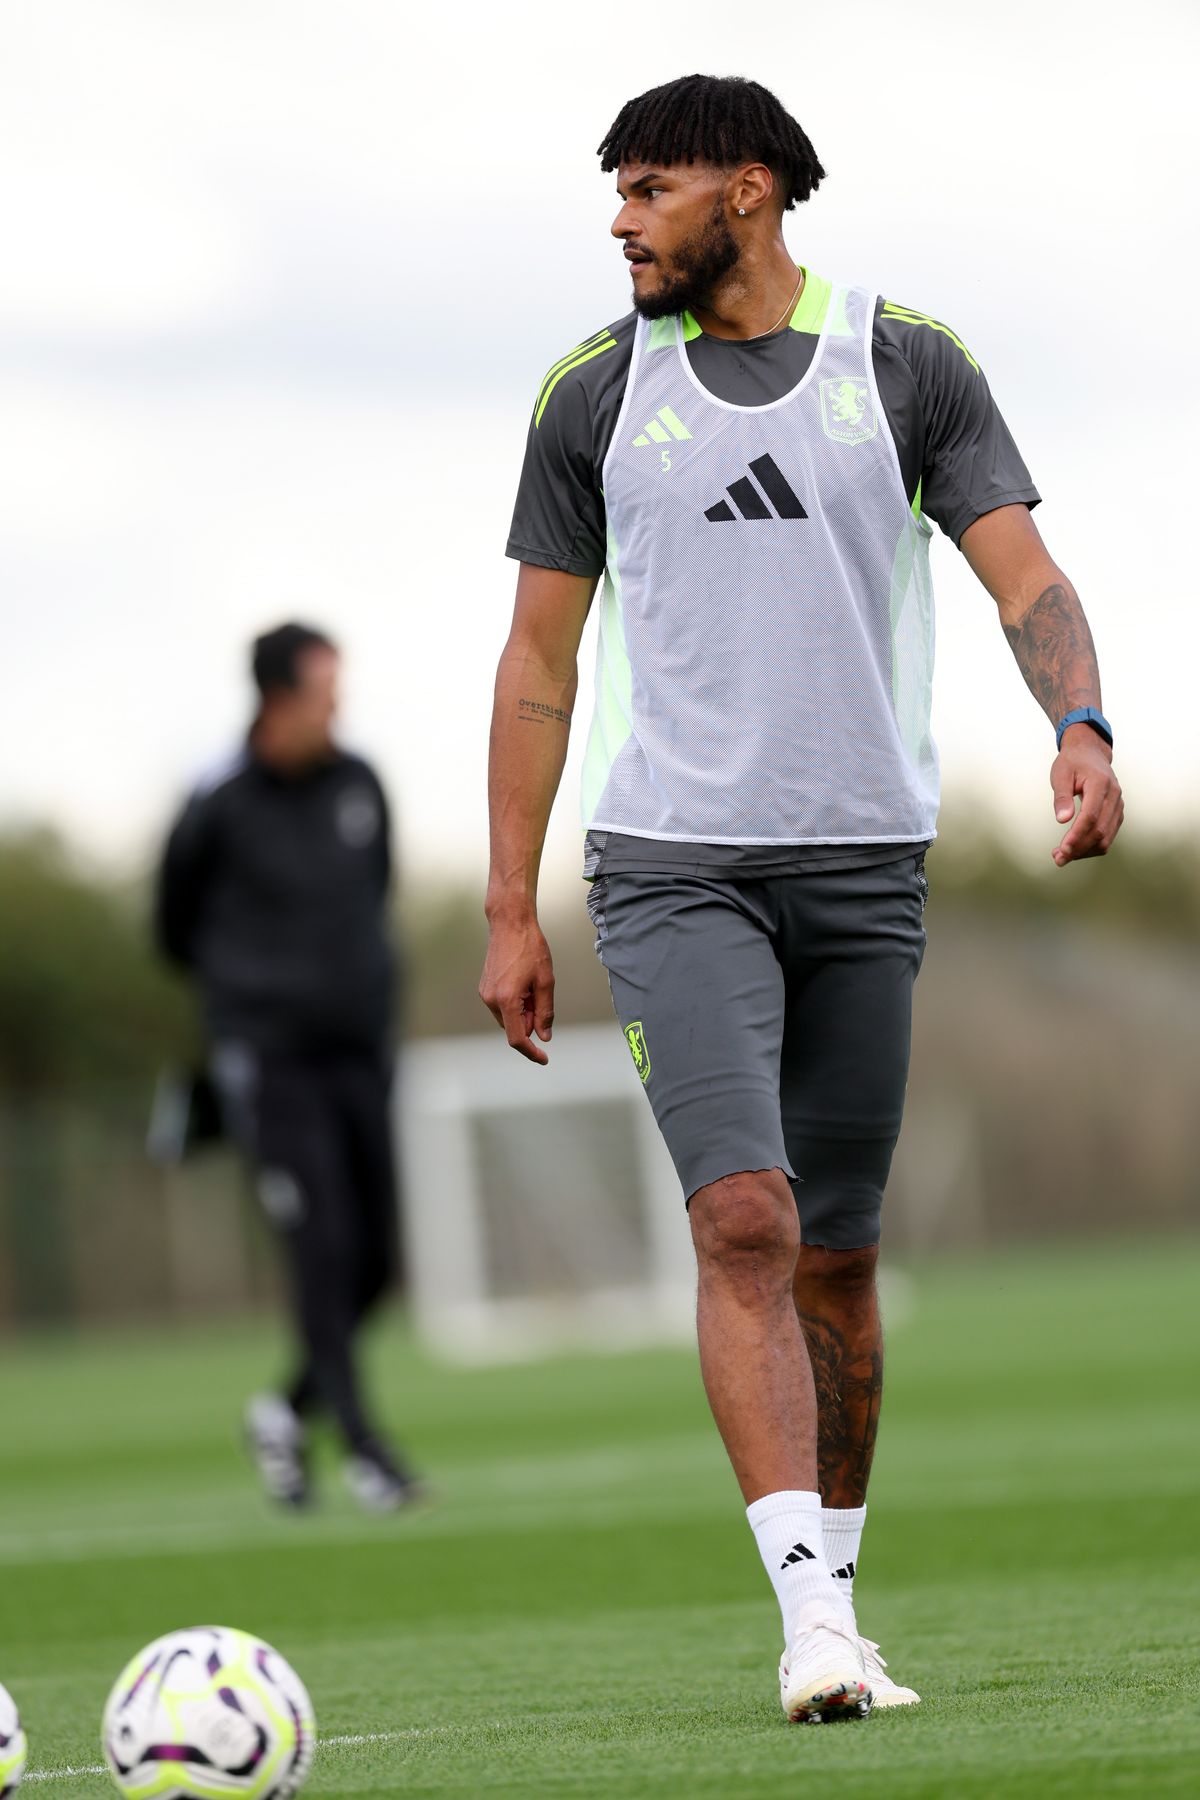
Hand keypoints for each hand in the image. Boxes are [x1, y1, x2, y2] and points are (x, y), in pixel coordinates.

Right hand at [478, 911, 555, 1063]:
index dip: (531, 1051)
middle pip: (514, 1027)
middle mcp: (491, 1000)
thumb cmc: (529, 948)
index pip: (517, 1038)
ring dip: (524, 1011)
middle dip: (531, 1021)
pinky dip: (516, 1003)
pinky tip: (523, 983)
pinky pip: (503, 1006)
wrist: (510, 924)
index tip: (543, 1058)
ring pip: (509, 1017)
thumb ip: (545, 1012)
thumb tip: (544, 1035)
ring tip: (532, 985)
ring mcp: (485, 994)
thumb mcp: (546, 981)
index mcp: (507, 1000)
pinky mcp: (485, 988)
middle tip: (542, 997)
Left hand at [1050, 726, 1123, 866]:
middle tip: (1058, 859)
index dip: (1077, 835)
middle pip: (1100, 831)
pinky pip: (1107, 836)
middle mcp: (1114, 796)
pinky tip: (1073, 849)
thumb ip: (1062, 797)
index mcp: (1101, 783)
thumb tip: (1062, 820)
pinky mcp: (1116, 814)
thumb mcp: (1060, 774)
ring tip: (1061, 856)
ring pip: (1106, 838)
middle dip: (1078, 848)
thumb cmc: (1073, 762)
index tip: (1062, 849)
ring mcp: (1118, 806)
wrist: (1090, 753)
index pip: (1091, 816)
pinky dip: (1091, 846)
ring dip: (1084, 851)